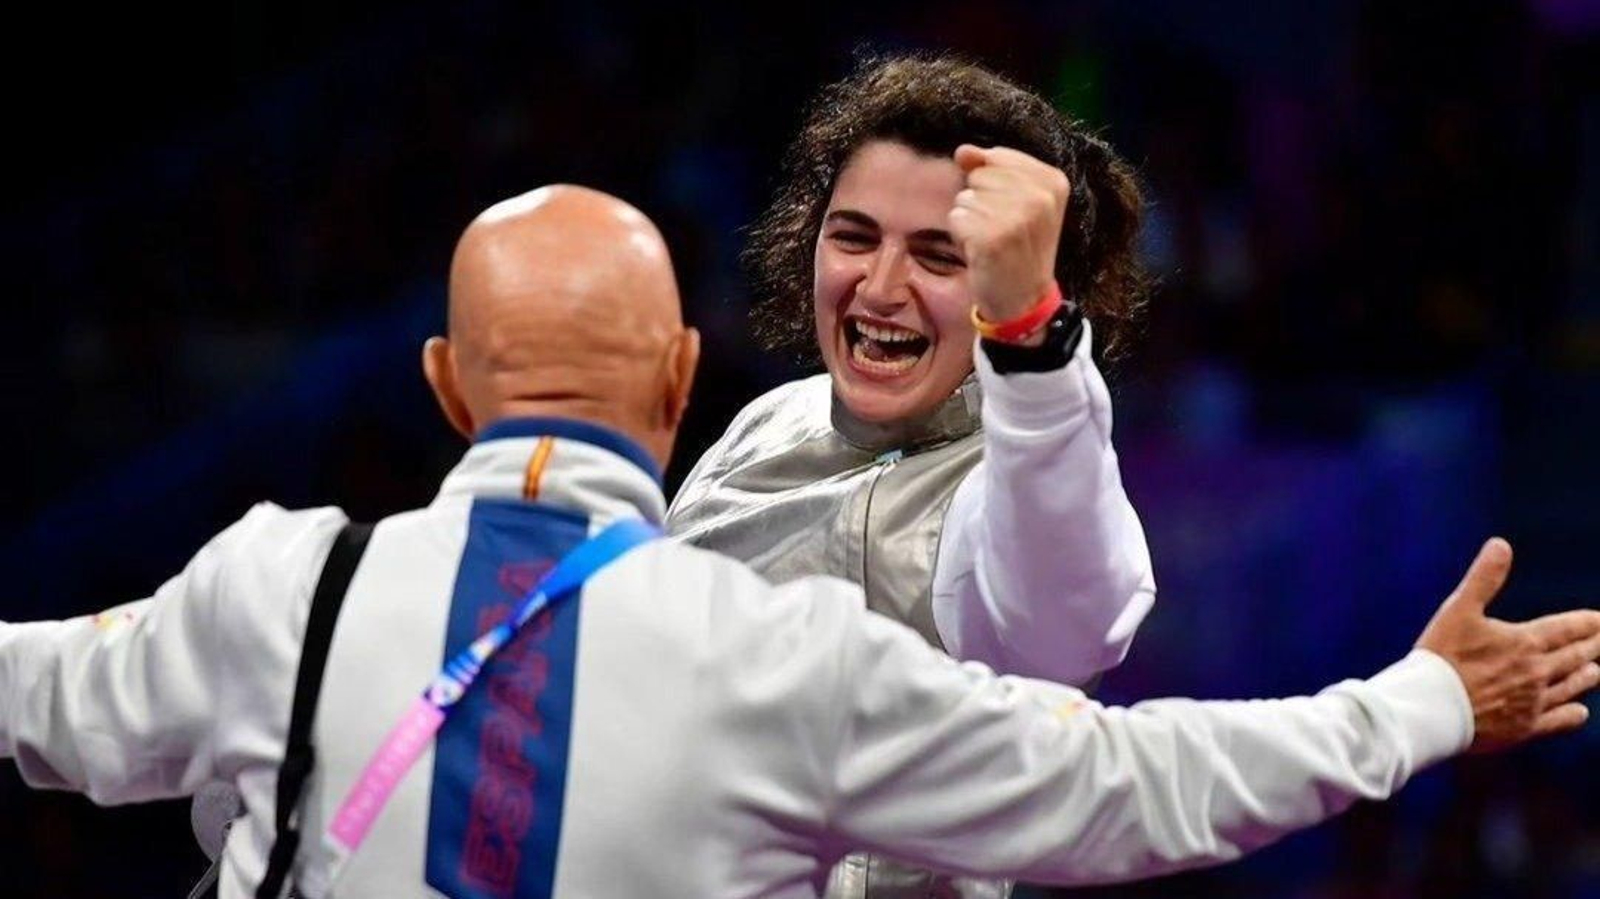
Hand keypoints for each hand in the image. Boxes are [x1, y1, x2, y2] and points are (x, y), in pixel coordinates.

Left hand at [949, 145, 1069, 344]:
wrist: (1024, 299)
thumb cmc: (1019, 247)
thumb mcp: (1018, 201)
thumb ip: (990, 168)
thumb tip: (962, 150)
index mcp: (1053, 181)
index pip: (997, 156)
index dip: (991, 184)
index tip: (1011, 211)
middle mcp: (1039, 196)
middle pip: (979, 175)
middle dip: (980, 201)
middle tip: (1000, 230)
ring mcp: (1018, 217)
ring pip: (965, 197)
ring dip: (970, 221)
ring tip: (991, 241)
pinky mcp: (993, 237)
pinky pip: (956, 217)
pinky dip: (961, 236)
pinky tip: (980, 252)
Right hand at [1416, 538, 1599, 752]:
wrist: (1432, 708)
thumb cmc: (1441, 656)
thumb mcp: (1458, 610)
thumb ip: (1483, 578)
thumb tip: (1501, 544)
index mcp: (1524, 642)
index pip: (1567, 628)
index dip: (1586, 622)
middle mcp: (1537, 672)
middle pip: (1575, 656)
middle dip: (1593, 645)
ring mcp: (1534, 702)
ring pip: (1572, 686)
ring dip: (1586, 675)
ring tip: (1595, 669)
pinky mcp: (1525, 727)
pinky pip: (1559, 720)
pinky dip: (1574, 713)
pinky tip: (1579, 711)